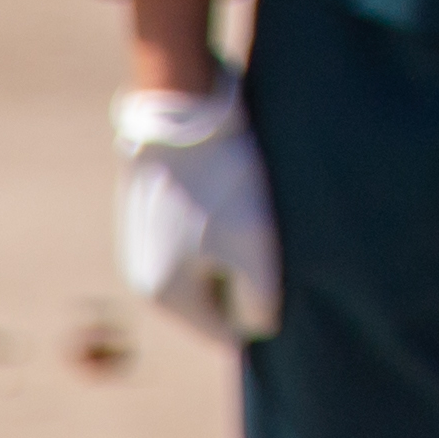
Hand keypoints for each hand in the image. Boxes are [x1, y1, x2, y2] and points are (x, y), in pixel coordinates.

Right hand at [113, 84, 281, 340]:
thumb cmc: (220, 181)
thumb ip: (261, 299)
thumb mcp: (253, 246)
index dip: (264, 317)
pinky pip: (199, 233)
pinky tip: (245, 196)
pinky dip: (225, 224)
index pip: (224, 332)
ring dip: (239, 251)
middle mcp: (146, 272)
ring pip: (209, 263)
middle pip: (216, 299)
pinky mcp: (157, 204)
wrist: (182, 105)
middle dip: (251, 283)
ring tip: (263, 218)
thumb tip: (263, 325)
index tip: (292, 288)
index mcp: (165, 294)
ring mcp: (147, 237)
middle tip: (281, 249)